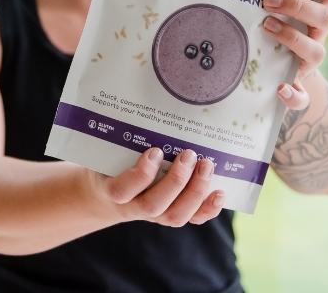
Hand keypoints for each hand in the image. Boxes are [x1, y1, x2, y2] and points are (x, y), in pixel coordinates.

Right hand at [81, 147, 222, 226]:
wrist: (109, 195)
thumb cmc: (111, 165)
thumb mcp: (108, 153)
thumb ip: (119, 140)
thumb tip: (139, 109)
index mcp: (112, 190)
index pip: (122, 190)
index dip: (140, 174)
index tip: (155, 151)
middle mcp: (133, 207)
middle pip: (154, 204)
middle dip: (176, 180)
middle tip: (189, 154)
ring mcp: (154, 215)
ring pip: (175, 215)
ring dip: (195, 191)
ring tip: (206, 166)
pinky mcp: (170, 215)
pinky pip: (191, 219)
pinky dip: (207, 209)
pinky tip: (219, 193)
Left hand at [261, 0, 327, 110]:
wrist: (278, 73)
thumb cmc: (272, 29)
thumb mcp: (274, 8)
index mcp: (317, 11)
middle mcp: (317, 34)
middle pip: (326, 17)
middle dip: (297, 6)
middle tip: (268, 1)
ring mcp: (309, 61)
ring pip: (317, 52)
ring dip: (291, 38)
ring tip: (265, 27)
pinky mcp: (299, 88)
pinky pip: (303, 97)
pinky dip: (293, 94)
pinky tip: (279, 89)